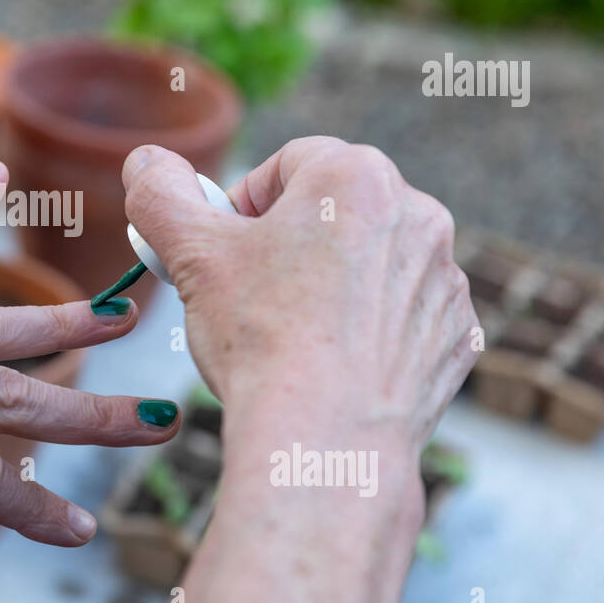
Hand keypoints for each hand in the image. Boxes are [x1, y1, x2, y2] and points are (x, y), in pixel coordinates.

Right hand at [123, 137, 475, 458]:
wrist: (326, 441)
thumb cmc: (260, 338)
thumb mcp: (191, 253)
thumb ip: (160, 193)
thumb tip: (146, 161)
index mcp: (356, 175)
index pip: (288, 164)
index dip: (246, 204)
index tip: (225, 250)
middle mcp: (417, 213)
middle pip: (335, 210)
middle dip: (292, 241)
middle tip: (251, 293)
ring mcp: (445, 277)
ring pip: (372, 261)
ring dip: (335, 282)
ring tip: (293, 334)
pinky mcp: (457, 334)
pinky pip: (405, 314)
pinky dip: (372, 329)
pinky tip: (335, 362)